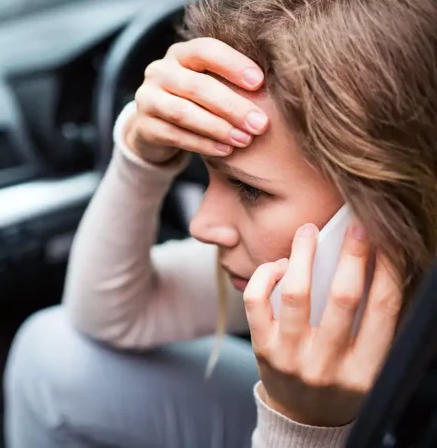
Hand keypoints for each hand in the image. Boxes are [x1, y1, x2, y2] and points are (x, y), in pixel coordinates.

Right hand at [124, 37, 269, 163]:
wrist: (155, 126)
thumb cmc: (196, 101)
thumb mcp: (210, 83)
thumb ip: (231, 81)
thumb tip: (274, 89)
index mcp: (180, 53)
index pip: (206, 50)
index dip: (233, 64)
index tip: (260, 82)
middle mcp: (159, 71)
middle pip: (197, 86)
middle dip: (232, 106)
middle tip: (260, 124)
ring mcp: (147, 99)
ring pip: (184, 113)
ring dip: (218, 127)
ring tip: (245, 139)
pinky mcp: (143, 126)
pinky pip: (175, 135)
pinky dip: (203, 144)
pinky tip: (225, 150)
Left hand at [244, 221, 402, 426]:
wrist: (303, 419)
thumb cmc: (340, 380)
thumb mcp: (366, 362)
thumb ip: (371, 323)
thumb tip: (372, 264)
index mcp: (366, 368)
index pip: (384, 310)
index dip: (388, 270)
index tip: (386, 241)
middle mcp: (329, 365)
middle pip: (344, 298)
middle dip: (352, 255)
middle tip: (354, 226)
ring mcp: (292, 358)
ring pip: (296, 294)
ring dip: (303, 255)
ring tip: (308, 231)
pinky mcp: (262, 349)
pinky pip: (257, 302)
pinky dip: (266, 275)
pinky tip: (278, 265)